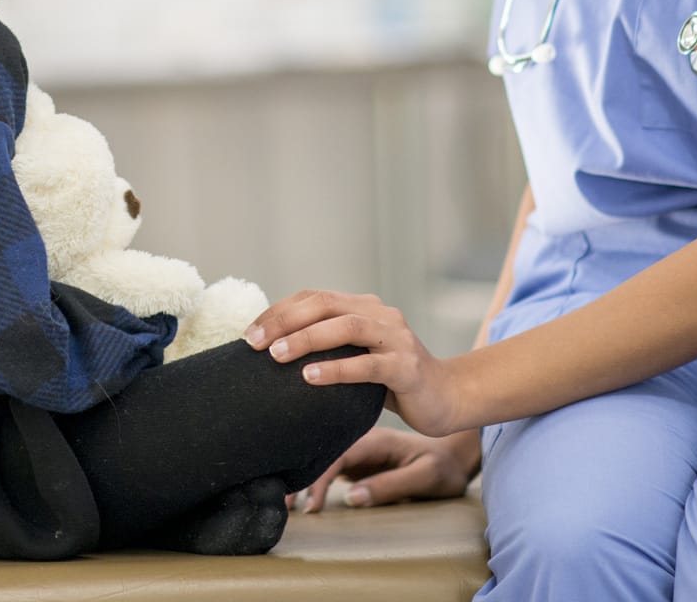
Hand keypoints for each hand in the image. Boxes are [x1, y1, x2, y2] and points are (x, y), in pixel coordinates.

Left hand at [245, 289, 468, 436]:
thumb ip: (329, 345)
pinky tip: (310, 377)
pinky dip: (337, 369)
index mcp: (364, 307)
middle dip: (284, 321)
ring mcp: (396, 339)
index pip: (313, 298)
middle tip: (254, 341)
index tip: (250, 333)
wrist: (446, 398)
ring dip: (307, 339)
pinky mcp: (408, 368)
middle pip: (324, 305)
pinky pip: (369, 365)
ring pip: (347, 327)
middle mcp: (380, 314)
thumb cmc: (392, 380)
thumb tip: (274, 350)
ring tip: (277, 355)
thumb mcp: (357, 356)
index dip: (279, 311)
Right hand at [287, 426, 480, 512]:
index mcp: (374, 439)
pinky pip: (332, 465)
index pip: (336, 455)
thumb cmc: (444, 467)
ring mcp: (360, 449)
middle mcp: (362, 440)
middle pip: (322, 454)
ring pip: (324, 459)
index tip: (309, 504)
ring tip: (287, 502)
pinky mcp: (361, 459)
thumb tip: (352, 497)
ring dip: (305, 479)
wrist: (458, 455)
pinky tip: (305, 494)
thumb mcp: (424, 478)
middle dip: (301, 477)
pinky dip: (317, 479)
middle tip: (283, 502)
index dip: (319, 479)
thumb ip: (390, 485)